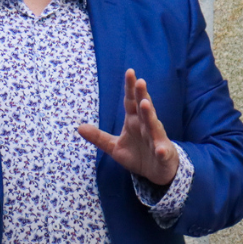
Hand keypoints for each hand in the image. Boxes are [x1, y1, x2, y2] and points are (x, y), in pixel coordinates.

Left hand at [78, 70, 180, 185]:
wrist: (157, 171)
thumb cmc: (137, 154)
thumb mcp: (114, 147)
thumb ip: (98, 137)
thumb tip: (78, 127)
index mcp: (134, 121)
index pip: (131, 101)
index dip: (130, 88)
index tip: (130, 72)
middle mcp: (146, 126)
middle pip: (144, 108)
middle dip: (141, 95)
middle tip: (140, 82)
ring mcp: (156, 139)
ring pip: (153, 125)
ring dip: (150, 116)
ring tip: (145, 105)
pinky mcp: (164, 154)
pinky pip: (162, 151)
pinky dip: (162, 150)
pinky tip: (160, 150)